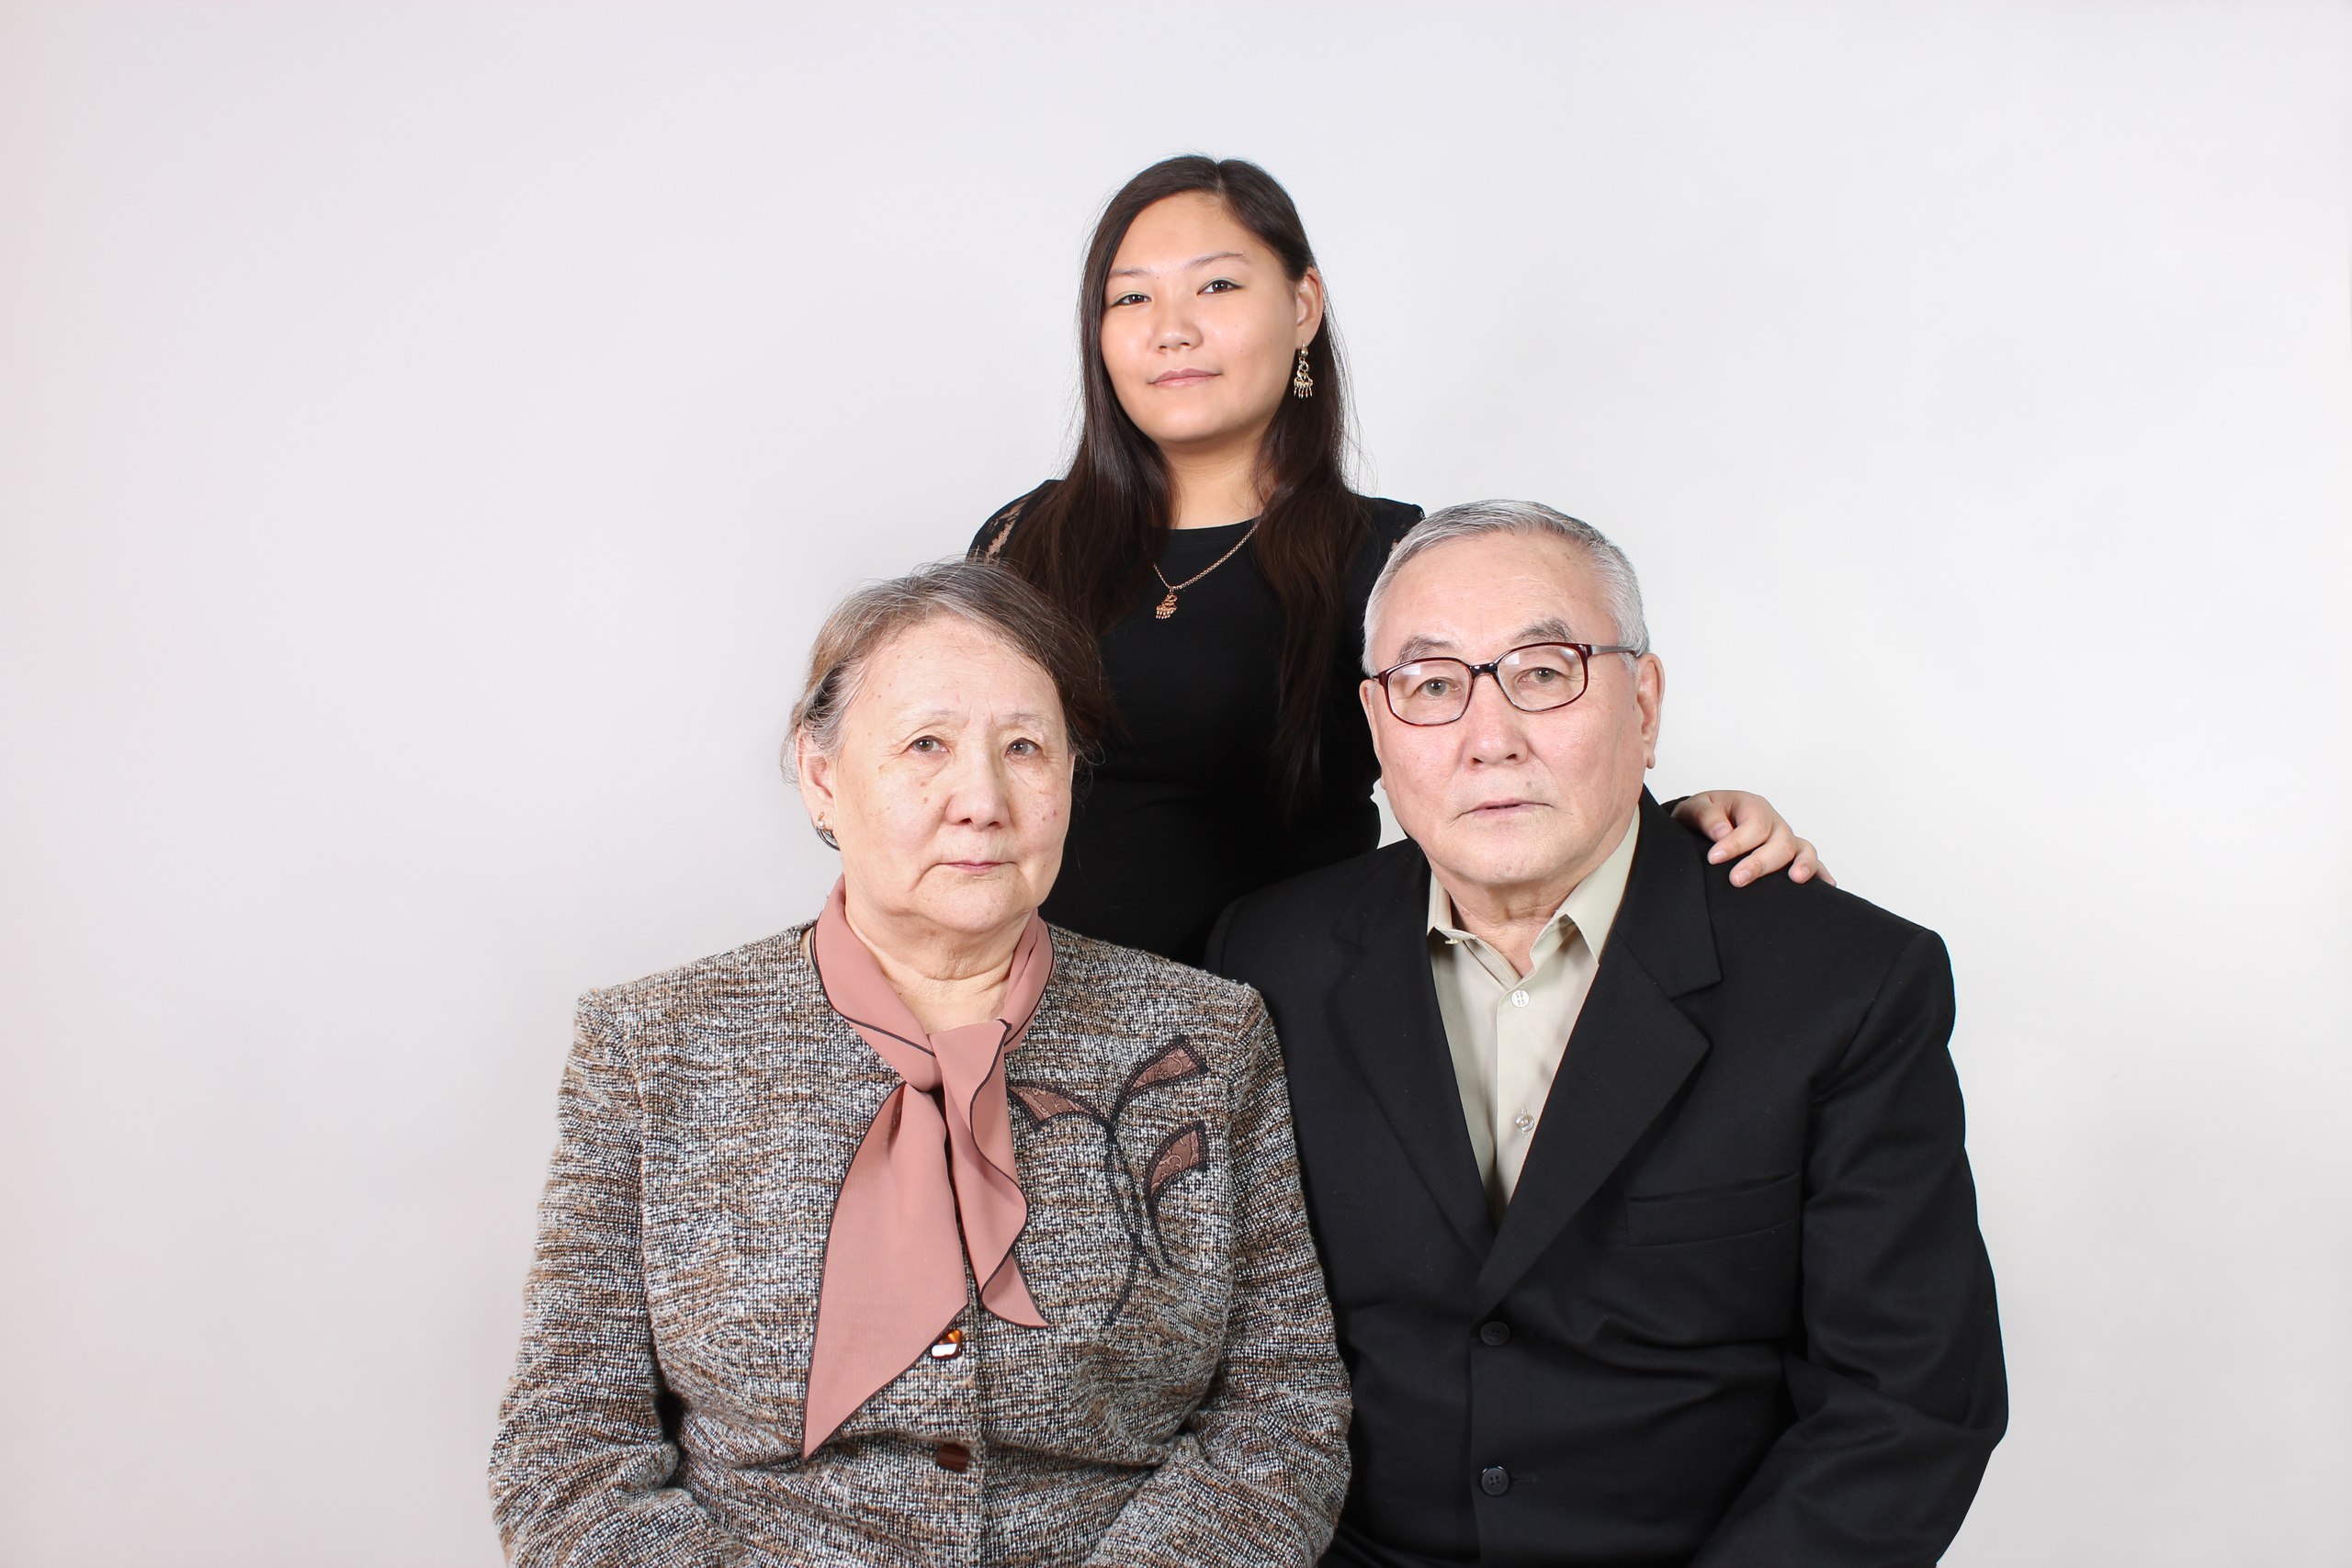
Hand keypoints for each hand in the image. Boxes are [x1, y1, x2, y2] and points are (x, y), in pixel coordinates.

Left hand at [1673, 791, 1834, 887]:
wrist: (1708, 823)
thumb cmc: (1704, 816)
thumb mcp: (1696, 808)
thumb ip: (1705, 816)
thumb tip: (1722, 832)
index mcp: (1753, 806)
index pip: (1753, 826)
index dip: (1735, 843)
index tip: (1714, 858)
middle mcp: (1774, 822)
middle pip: (1779, 842)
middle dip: (1759, 863)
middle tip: (1736, 880)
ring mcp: (1786, 839)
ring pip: (1802, 850)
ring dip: (1803, 865)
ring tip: (1795, 879)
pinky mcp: (1791, 855)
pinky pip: (1813, 862)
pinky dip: (1821, 873)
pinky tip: (1828, 885)